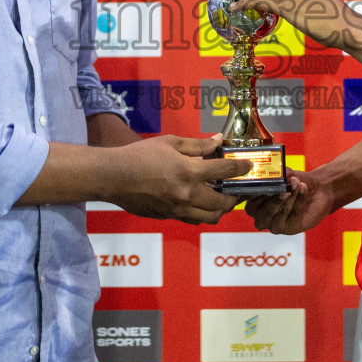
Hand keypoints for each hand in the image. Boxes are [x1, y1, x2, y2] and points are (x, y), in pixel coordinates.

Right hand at [109, 135, 250, 223]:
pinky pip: (192, 220)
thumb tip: (218, 141)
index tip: (249, 166)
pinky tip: (200, 204)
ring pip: (210, 218)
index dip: (240, 168)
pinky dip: (201, 214)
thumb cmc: (140, 155)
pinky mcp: (168, 217)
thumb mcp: (170, 143)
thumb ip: (197, 145)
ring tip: (222, 200)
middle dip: (234, 196)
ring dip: (220, 210)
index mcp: (189, 172)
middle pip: (222, 203)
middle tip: (237, 189)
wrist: (113, 177)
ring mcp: (177, 210)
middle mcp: (187, 195)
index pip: (224, 173)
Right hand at [243, 168, 337, 234]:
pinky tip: (302, 190)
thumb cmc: (297, 181)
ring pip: (271, 213)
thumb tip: (276, 171)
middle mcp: (257, 211)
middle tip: (284, 187)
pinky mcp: (282, 228)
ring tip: (297, 184)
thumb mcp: (287, 173)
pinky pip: (286, 217)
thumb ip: (280, 172)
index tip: (262, 182)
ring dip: (285, 199)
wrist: (318, 190)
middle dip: (269, 197)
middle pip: (253, 209)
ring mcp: (269, 221)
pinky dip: (296, 202)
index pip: (243, 196)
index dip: (251, 191)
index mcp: (252, 197)